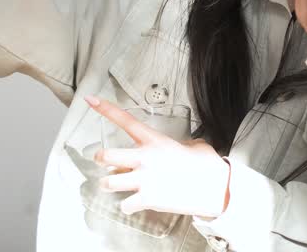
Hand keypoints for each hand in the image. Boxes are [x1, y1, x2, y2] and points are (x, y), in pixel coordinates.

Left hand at [87, 96, 230, 218]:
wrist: (215, 188)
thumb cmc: (206, 166)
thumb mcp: (192, 145)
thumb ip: (178, 144)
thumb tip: (180, 148)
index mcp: (155, 141)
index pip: (126, 120)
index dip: (106, 109)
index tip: (90, 100)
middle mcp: (145, 158)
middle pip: (106, 156)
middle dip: (101, 159)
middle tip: (104, 163)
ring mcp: (145, 180)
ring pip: (109, 183)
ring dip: (110, 184)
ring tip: (116, 185)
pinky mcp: (148, 199)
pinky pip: (125, 205)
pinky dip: (128, 206)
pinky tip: (135, 204)